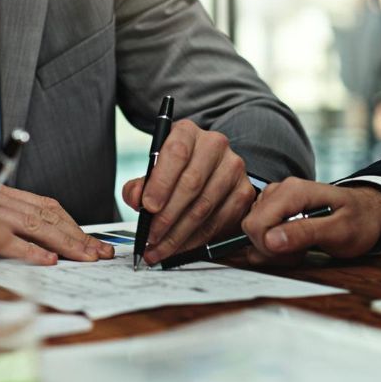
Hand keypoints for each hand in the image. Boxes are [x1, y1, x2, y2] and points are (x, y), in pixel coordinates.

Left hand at [121, 119, 255, 265]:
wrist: (209, 170)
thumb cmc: (176, 170)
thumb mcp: (153, 171)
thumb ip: (139, 185)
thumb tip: (136, 199)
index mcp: (188, 133)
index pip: (176, 153)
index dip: (161, 182)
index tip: (147, 207)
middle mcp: (215, 145)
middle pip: (191, 183)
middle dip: (167, 216)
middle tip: (151, 236)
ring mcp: (233, 168)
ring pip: (204, 206)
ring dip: (179, 234)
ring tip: (160, 248)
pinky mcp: (244, 192)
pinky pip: (218, 221)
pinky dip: (196, 239)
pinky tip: (180, 247)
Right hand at [240, 179, 380, 263]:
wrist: (366, 213)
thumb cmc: (358, 221)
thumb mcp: (339, 231)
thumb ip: (304, 233)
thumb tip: (270, 241)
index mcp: (292, 191)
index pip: (256, 223)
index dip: (269, 246)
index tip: (296, 253)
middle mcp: (278, 190)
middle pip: (251, 227)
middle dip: (271, 249)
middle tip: (301, 251)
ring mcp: (274, 198)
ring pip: (254, 231)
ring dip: (274, 248)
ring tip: (302, 246)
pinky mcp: (273, 208)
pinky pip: (260, 231)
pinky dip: (274, 244)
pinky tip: (294, 243)